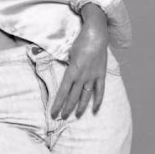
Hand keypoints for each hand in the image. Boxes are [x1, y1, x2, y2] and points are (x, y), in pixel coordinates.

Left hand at [51, 3, 108, 119]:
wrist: (96, 35)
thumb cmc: (80, 42)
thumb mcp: (68, 53)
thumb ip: (66, 65)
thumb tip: (64, 74)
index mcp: (72, 71)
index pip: (62, 92)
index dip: (58, 104)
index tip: (53, 113)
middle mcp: (82, 77)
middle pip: (73, 97)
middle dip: (66, 108)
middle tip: (61, 118)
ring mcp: (93, 77)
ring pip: (85, 96)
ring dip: (80, 107)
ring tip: (75, 116)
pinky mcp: (101, 75)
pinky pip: (100, 91)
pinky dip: (98, 101)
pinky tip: (94, 110)